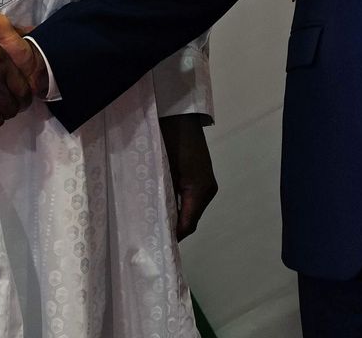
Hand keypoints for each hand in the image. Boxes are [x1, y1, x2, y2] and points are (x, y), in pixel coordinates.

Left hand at [158, 113, 215, 238]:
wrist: (178, 118)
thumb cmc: (168, 144)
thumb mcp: (164, 173)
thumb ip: (163, 198)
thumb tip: (159, 221)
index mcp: (199, 191)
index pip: (188, 224)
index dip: (175, 235)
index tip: (158, 243)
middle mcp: (207, 190)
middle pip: (192, 219)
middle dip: (175, 227)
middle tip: (154, 232)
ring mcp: (207, 183)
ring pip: (192, 209)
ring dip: (178, 215)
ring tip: (158, 220)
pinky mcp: (203, 177)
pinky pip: (193, 199)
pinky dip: (181, 204)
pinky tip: (166, 204)